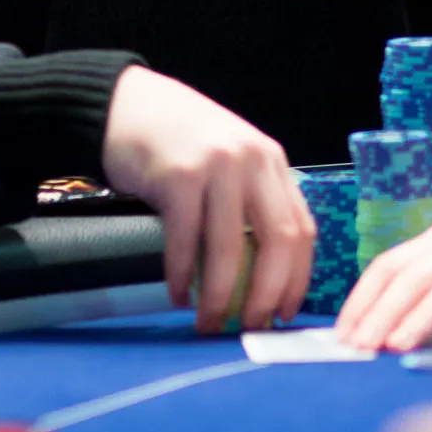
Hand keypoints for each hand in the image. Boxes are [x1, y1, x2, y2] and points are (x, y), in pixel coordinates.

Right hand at [102, 68, 314, 332]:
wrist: (129, 103)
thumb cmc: (180, 141)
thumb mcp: (230, 160)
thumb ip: (251, 201)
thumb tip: (264, 275)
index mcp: (272, 162)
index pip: (302, 229)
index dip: (297, 278)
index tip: (286, 313)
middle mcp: (252, 161)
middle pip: (277, 241)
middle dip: (267, 294)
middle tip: (251, 328)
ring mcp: (216, 166)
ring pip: (230, 247)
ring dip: (221, 295)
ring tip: (208, 323)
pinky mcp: (178, 175)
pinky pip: (186, 239)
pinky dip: (183, 275)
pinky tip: (179, 295)